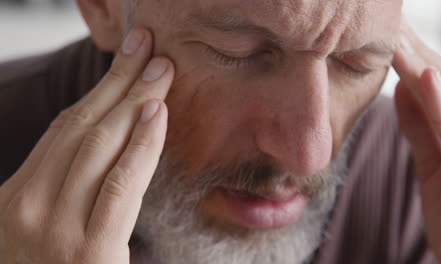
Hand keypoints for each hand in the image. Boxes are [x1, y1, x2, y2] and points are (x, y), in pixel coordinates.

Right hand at [0, 27, 173, 263]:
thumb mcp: (42, 226)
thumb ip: (65, 189)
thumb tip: (103, 146)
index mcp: (14, 196)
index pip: (65, 130)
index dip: (99, 91)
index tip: (126, 61)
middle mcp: (25, 205)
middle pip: (81, 127)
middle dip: (118, 82)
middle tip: (148, 48)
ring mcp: (51, 228)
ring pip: (97, 146)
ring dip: (133, 100)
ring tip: (161, 69)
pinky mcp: (87, 252)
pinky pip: (117, 185)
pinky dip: (138, 146)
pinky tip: (156, 113)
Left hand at [393, 23, 440, 263]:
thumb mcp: (435, 163)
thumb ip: (421, 125)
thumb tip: (403, 85)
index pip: (432, 81)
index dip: (406, 52)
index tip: (379, 27)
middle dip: (411, 47)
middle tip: (383, 17)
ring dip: (422, 65)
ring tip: (395, 35)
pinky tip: (424, 79)